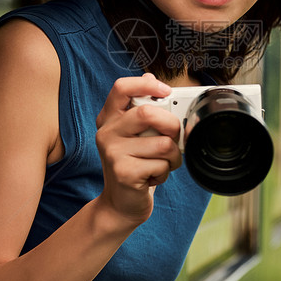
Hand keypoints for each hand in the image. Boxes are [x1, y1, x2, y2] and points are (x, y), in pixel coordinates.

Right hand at [95, 74, 182, 225]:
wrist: (121, 203)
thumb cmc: (134, 164)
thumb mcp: (135, 134)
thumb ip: (141, 108)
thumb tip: (150, 77)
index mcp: (109, 118)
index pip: (121, 88)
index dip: (146, 84)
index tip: (165, 90)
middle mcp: (106, 132)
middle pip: (148, 113)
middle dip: (172, 125)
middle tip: (174, 137)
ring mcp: (112, 153)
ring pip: (162, 143)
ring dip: (172, 157)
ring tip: (161, 163)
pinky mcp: (123, 173)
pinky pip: (161, 165)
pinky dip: (165, 173)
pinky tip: (152, 177)